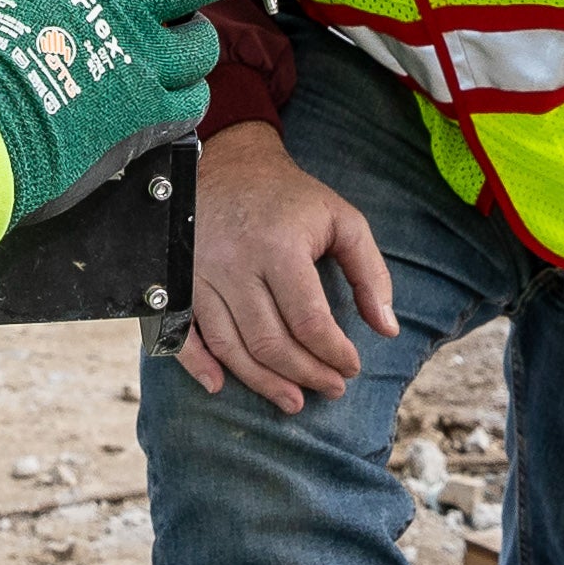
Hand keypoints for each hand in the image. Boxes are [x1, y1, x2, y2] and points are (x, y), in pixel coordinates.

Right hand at [171, 120, 398, 412]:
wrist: (229, 164)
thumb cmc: (292, 197)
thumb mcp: (342, 220)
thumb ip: (370, 273)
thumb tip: (387, 329)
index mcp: (279, 248)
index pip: (309, 321)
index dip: (333, 353)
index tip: (352, 367)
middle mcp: (235, 265)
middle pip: (270, 341)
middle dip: (305, 374)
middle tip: (331, 390)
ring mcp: (200, 275)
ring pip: (230, 346)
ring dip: (262, 382)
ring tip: (293, 401)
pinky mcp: (177, 281)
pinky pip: (183, 333)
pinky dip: (198, 365)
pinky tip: (219, 387)